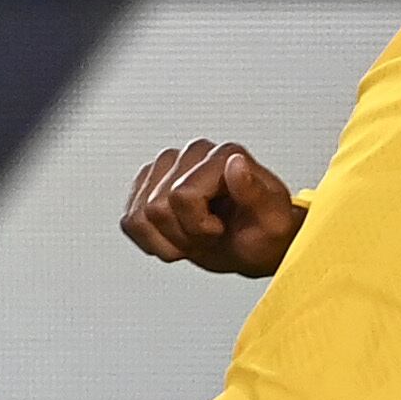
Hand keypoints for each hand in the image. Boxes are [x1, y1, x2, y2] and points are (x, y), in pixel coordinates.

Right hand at [120, 139, 303, 277]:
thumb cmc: (265, 233)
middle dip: (183, 235)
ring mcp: (166, 167)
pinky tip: (175, 235)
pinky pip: (129, 221)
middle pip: (156, 208)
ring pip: (139, 216)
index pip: (181, 196)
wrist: (254, 245)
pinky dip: (151, 240)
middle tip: (209, 234)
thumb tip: (235, 163)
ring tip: (193, 234)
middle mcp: (192, 154)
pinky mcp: (148, 184)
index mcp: (223, 155)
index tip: (220, 229)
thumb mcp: (271, 220)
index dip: (198, 227)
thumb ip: (254, 192)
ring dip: (167, 239)